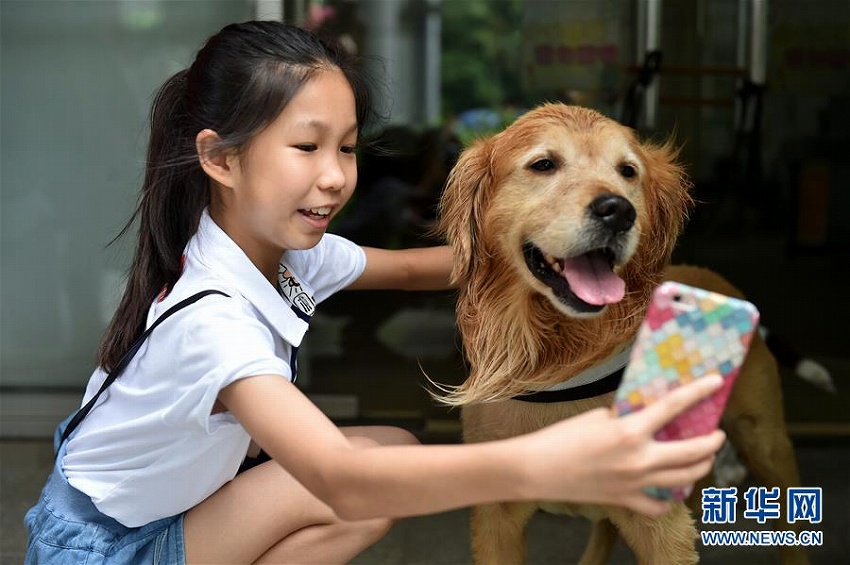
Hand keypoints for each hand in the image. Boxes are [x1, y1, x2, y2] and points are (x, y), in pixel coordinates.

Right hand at [521, 375, 725, 516]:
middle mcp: (639, 459)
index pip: (674, 407)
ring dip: (700, 467)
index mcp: (630, 431)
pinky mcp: (625, 500)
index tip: (716, 382)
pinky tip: (669, 489)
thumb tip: (647, 413)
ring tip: (703, 458)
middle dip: (712, 442)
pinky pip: (659, 505)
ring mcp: (635, 484)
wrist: (537, 469)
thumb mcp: (598, 417)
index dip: (699, 392)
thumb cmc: (561, 437)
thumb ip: (627, 416)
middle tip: (717, 434)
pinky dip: (668, 498)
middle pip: (692, 452)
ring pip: (684, 479)